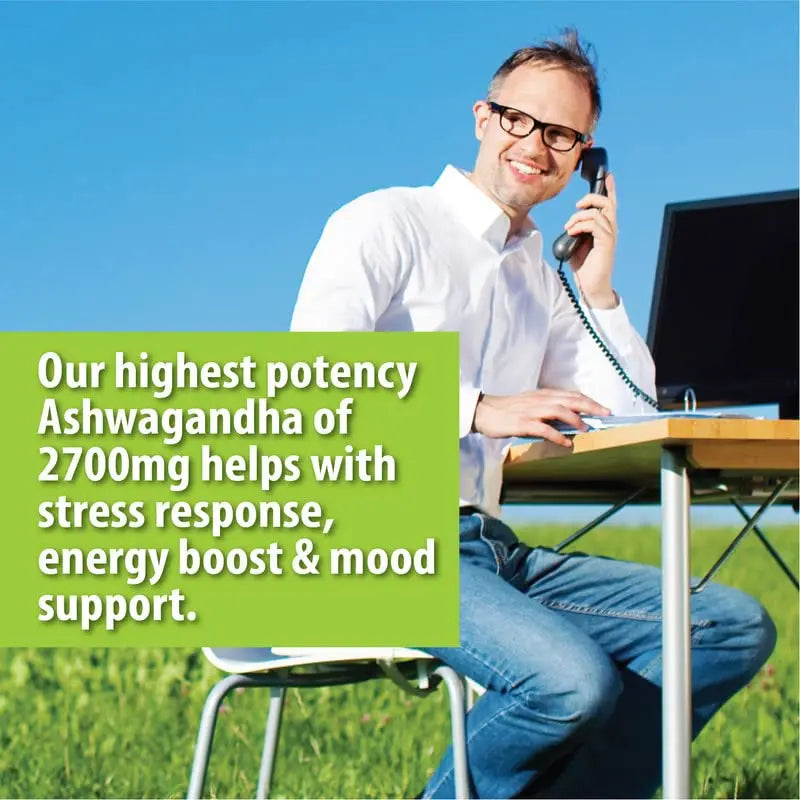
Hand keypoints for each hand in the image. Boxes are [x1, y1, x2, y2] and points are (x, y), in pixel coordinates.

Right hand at [472, 389, 610, 445]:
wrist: (484, 412)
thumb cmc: (508, 411)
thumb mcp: (531, 405)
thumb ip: (549, 410)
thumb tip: (570, 420)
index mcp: (543, 395)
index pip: (571, 395)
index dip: (589, 401)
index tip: (603, 408)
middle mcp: (539, 400)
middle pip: (570, 400)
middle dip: (591, 406)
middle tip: (606, 414)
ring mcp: (531, 411)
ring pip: (559, 410)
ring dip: (575, 420)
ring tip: (585, 429)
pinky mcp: (523, 423)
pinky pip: (544, 429)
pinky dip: (557, 435)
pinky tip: (565, 443)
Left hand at [562, 172, 617, 307]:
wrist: (590, 286)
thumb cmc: (584, 266)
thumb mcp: (576, 243)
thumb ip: (577, 230)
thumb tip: (570, 223)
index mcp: (604, 227)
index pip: (610, 204)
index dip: (610, 189)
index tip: (608, 175)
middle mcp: (610, 229)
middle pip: (606, 203)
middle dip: (590, 199)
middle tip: (577, 206)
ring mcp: (610, 236)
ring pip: (598, 213)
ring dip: (579, 217)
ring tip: (569, 227)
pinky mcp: (606, 244)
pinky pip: (595, 226)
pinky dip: (580, 225)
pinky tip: (572, 232)